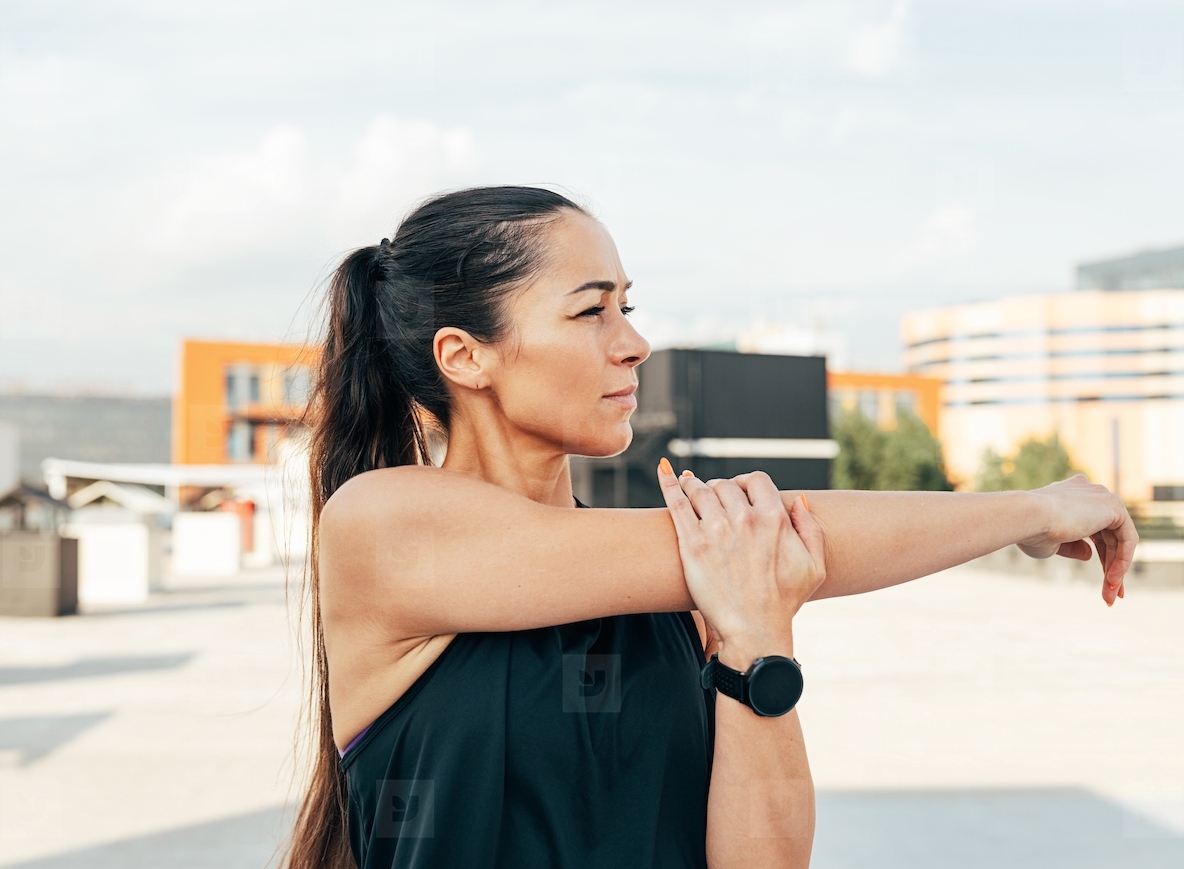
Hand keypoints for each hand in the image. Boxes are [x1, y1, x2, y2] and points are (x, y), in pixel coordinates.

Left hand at [656, 461, 825, 664]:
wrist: (754, 631)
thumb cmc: (784, 602)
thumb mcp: (814, 565)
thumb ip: (810, 528)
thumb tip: (799, 500)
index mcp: (774, 518)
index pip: (755, 480)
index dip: (746, 483)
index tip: (739, 493)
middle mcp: (745, 519)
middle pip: (725, 484)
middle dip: (720, 488)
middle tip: (713, 498)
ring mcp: (716, 529)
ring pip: (700, 490)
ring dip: (694, 485)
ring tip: (688, 485)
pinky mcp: (692, 544)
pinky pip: (677, 504)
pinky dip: (669, 484)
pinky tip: (664, 471)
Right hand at [1017, 474, 1137, 605]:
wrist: (1027, 517)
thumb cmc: (1030, 532)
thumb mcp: (1052, 544)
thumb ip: (1073, 546)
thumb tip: (1090, 555)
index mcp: (1072, 496)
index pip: (1094, 529)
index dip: (1099, 556)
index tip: (1102, 580)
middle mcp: (1089, 493)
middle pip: (1108, 537)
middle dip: (1110, 567)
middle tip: (1111, 595)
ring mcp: (1102, 496)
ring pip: (1119, 540)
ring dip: (1116, 570)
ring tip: (1110, 595)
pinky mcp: (1113, 505)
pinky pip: (1127, 538)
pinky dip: (1123, 560)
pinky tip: (1113, 579)